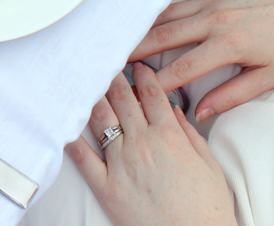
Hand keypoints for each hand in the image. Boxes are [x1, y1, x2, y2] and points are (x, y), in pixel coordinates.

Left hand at [66, 65, 235, 225]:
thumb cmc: (207, 210)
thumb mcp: (210, 167)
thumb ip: (190, 135)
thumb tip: (174, 112)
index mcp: (170, 136)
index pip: (152, 95)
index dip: (144, 76)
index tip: (139, 67)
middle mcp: (141, 144)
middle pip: (122, 99)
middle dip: (114, 77)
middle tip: (106, 63)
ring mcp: (120, 163)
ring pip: (100, 119)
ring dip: (93, 96)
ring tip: (86, 80)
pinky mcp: (105, 186)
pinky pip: (83, 157)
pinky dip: (72, 138)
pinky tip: (64, 122)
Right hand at [131, 0, 273, 121]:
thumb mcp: (268, 79)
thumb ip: (230, 96)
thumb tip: (199, 113)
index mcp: (229, 45)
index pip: (182, 68)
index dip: (157, 81)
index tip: (135, 89)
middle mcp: (216, 19)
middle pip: (164, 36)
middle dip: (135, 49)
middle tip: (110, 58)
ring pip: (168, 12)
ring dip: (143, 23)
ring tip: (119, 33)